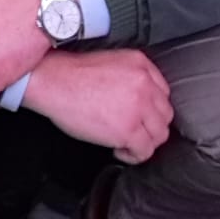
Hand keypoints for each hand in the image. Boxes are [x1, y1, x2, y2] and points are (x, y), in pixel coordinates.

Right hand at [24, 48, 172, 164]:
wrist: (54, 81)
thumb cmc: (73, 75)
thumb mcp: (112, 64)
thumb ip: (132, 78)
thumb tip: (140, 102)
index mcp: (140, 64)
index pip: (163, 93)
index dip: (151, 109)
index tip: (141, 117)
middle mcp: (144, 83)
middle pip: (164, 115)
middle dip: (150, 127)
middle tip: (134, 132)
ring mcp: (138, 106)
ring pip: (159, 134)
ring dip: (144, 142)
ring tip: (126, 142)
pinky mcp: (128, 128)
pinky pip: (145, 151)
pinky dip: (133, 155)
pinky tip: (119, 149)